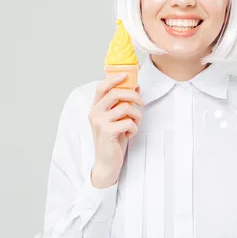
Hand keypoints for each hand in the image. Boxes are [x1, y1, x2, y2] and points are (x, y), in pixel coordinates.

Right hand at [88, 73, 143, 187]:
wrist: (107, 163)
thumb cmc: (113, 140)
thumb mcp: (116, 119)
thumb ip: (122, 104)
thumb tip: (135, 87)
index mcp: (95, 108)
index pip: (102, 87)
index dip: (114, 78)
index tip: (126, 75)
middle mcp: (94, 113)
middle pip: (116, 93)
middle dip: (133, 96)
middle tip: (141, 103)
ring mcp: (99, 122)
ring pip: (126, 107)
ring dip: (136, 116)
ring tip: (135, 124)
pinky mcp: (107, 131)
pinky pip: (128, 121)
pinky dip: (134, 128)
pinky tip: (130, 134)